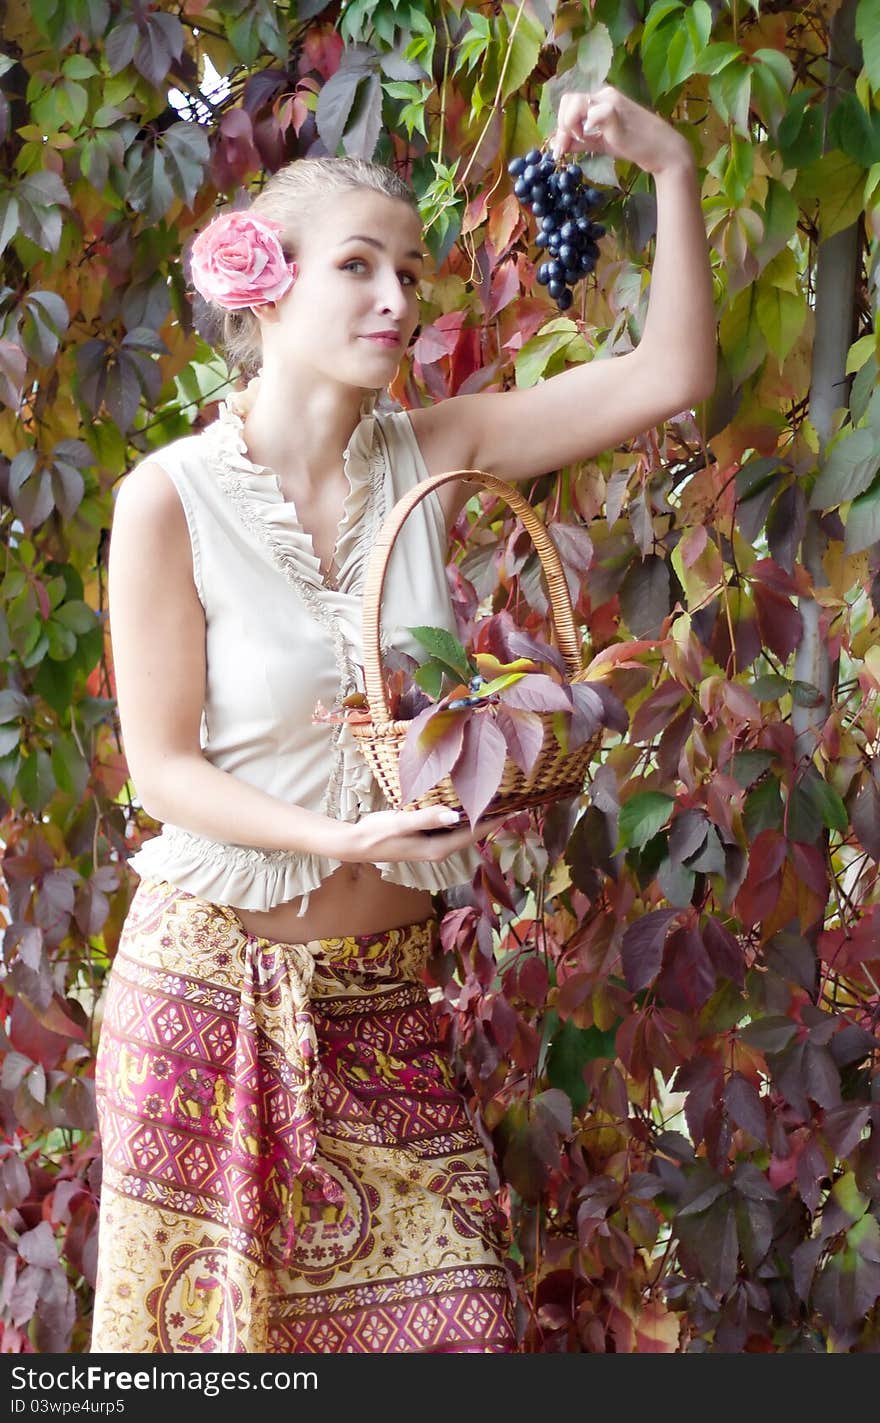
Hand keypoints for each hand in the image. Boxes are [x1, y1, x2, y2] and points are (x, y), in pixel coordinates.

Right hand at [338, 804, 509, 863]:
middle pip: (471, 833)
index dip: (493, 821)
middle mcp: (439, 849)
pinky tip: (466, 802)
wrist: (356, 843)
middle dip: (490, 818)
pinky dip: (461, 815)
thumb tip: (453, 815)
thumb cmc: (377, 833)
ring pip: (462, 830)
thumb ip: (426, 818)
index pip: (472, 834)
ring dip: (477, 816)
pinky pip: (450, 826)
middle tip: (512, 799)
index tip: (514, 808)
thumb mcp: (400, 823)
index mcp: (437, 848)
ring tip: (496, 799)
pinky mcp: (425, 837)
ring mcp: (432, 844)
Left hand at [552, 85, 691, 175]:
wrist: (660, 150)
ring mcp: (609, 100)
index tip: (562, 147)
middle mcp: (603, 94)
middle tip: (566, 146)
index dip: (561, 124)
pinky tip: (590, 138)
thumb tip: (559, 145)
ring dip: (569, 124)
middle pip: (568, 99)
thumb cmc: (634, 145)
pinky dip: (584, 128)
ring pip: (575, 103)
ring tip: (580, 140)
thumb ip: (581, 142)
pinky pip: (591, 113)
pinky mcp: (614, 111)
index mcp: (601, 99)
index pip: (570, 103)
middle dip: (561, 125)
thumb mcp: (601, 143)